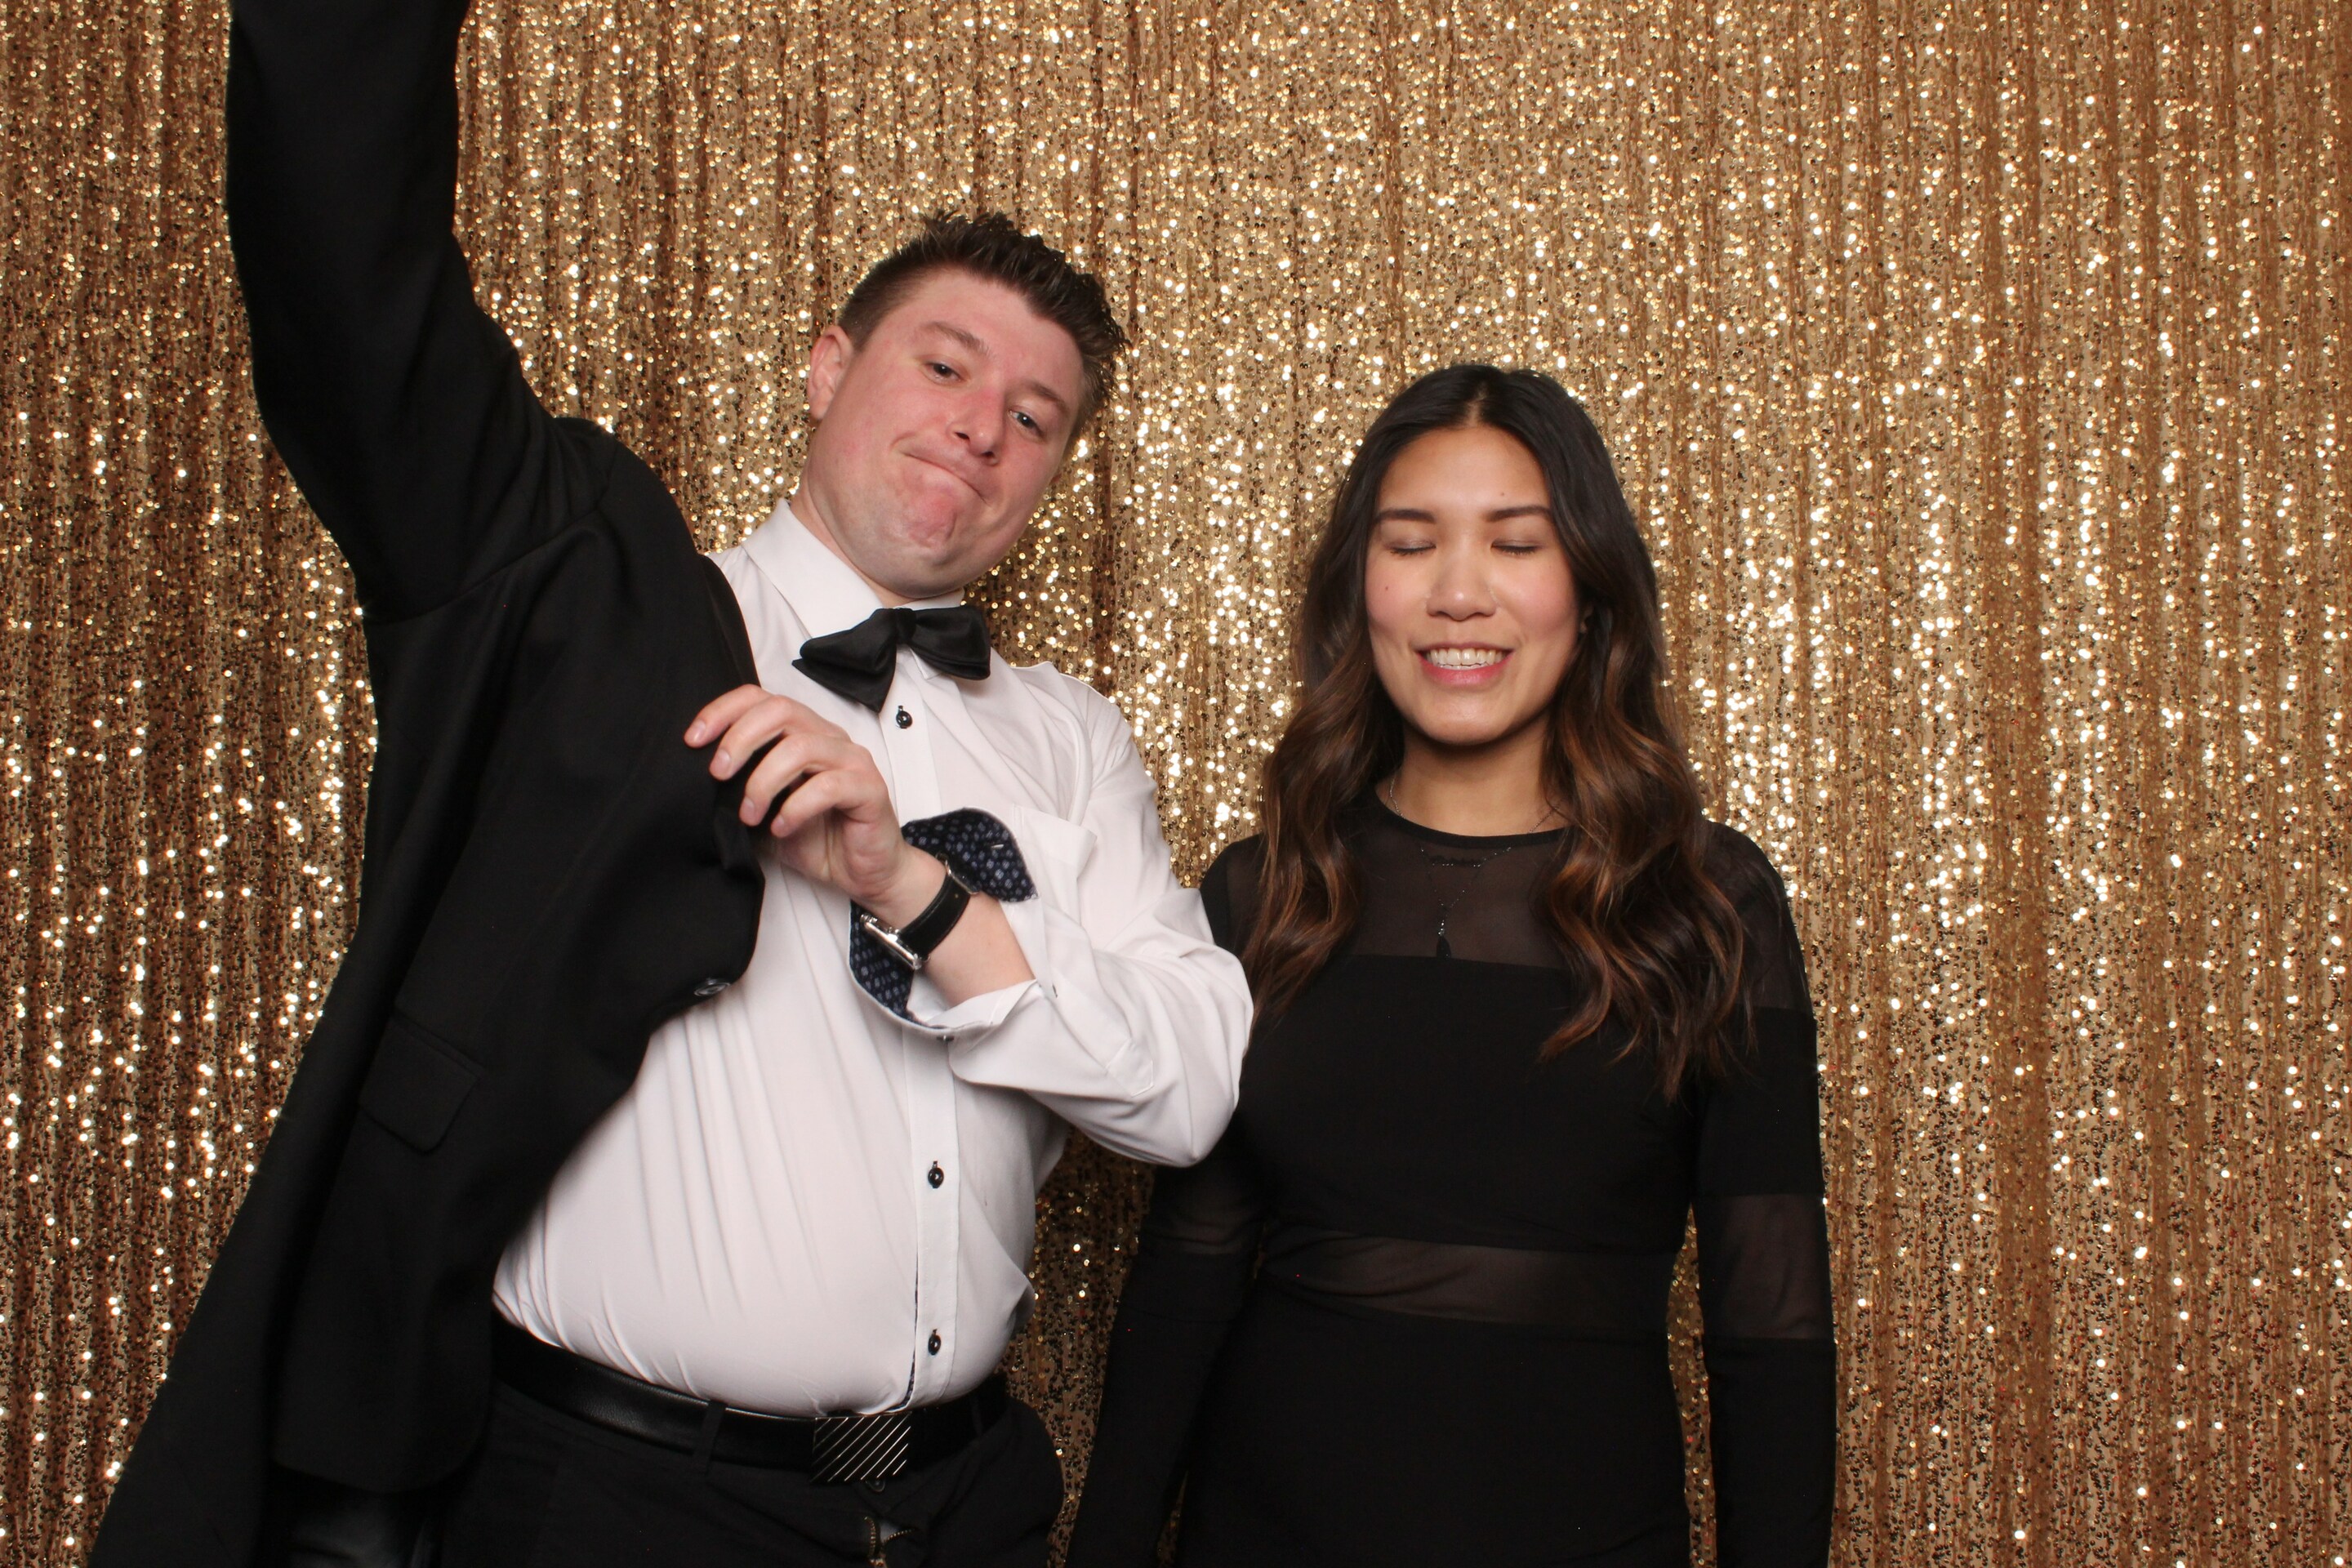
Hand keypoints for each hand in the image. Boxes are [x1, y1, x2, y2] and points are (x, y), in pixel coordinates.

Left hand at [687, 685, 943, 923]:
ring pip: (800, 747)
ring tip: (749, 815)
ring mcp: (852, 761)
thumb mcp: (763, 812)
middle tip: (717, 774)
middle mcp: (828, 739)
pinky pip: (828, 786)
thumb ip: (738, 790)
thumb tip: (695, 784)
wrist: (864, 874)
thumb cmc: (817, 840)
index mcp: (802, 734)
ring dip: (763, 781)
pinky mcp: (869, 789)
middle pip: (780, 711)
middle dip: (739, 739)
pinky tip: (781, 827)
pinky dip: (795, 807)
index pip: (760, 699)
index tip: (693, 740)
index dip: (723, 712)